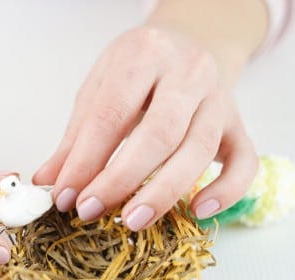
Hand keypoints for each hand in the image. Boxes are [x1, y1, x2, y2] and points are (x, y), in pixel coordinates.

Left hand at [34, 26, 257, 229]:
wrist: (189, 43)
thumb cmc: (138, 72)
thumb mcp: (100, 89)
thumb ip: (77, 137)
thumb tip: (49, 182)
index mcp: (144, 55)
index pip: (111, 114)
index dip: (85, 160)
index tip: (66, 197)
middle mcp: (188, 72)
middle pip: (159, 132)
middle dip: (121, 178)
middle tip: (91, 211)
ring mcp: (220, 99)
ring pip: (199, 149)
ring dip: (164, 191)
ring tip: (131, 221)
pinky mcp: (239, 125)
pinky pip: (246, 162)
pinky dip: (227, 191)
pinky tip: (199, 211)